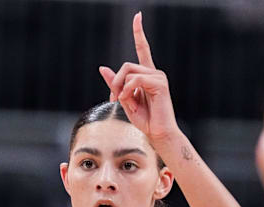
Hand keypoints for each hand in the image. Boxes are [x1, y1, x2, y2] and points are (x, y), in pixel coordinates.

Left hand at [99, 12, 179, 141]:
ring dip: (121, 88)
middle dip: (115, 82)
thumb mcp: (124, 99)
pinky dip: (128, 91)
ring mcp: (159, 77)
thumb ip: (115, 83)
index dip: (139, 32)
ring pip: (128, 72)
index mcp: (147, 75)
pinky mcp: (160, 84)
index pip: (143, 49)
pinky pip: (135, 80)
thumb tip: (102, 67)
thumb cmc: (146, 120)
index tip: (138, 16)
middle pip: (126, 65)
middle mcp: (155, 73)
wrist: (159, 134)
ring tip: (124, 102)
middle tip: (114, 98)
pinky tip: (130, 102)